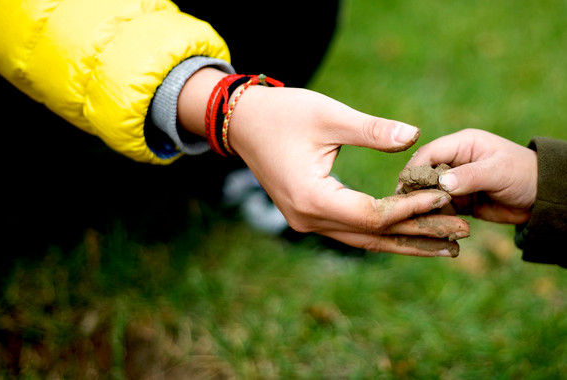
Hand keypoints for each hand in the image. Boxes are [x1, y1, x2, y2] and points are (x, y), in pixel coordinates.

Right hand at [178, 68, 468, 256]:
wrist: (242, 123)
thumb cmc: (283, 114)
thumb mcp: (328, 116)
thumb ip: (372, 130)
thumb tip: (416, 135)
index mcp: (311, 196)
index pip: (372, 215)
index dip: (411, 208)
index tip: (446, 198)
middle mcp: (307, 218)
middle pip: (372, 237)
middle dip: (418, 234)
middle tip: (463, 235)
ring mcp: (305, 221)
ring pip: (363, 240)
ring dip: (403, 241)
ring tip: (446, 246)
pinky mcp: (308, 215)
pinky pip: (351, 231)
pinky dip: (382, 233)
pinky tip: (409, 233)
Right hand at [402, 128, 537, 223]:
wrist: (542, 198)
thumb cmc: (524, 175)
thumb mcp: (498, 172)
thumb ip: (470, 176)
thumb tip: (440, 183)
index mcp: (461, 144)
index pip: (428, 153)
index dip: (414, 170)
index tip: (404, 188)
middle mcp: (454, 161)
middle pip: (423, 174)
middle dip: (414, 190)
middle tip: (403, 208)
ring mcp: (454, 181)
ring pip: (428, 193)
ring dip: (422, 205)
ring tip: (414, 219)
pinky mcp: (458, 200)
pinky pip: (439, 207)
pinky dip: (433, 216)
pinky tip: (429, 226)